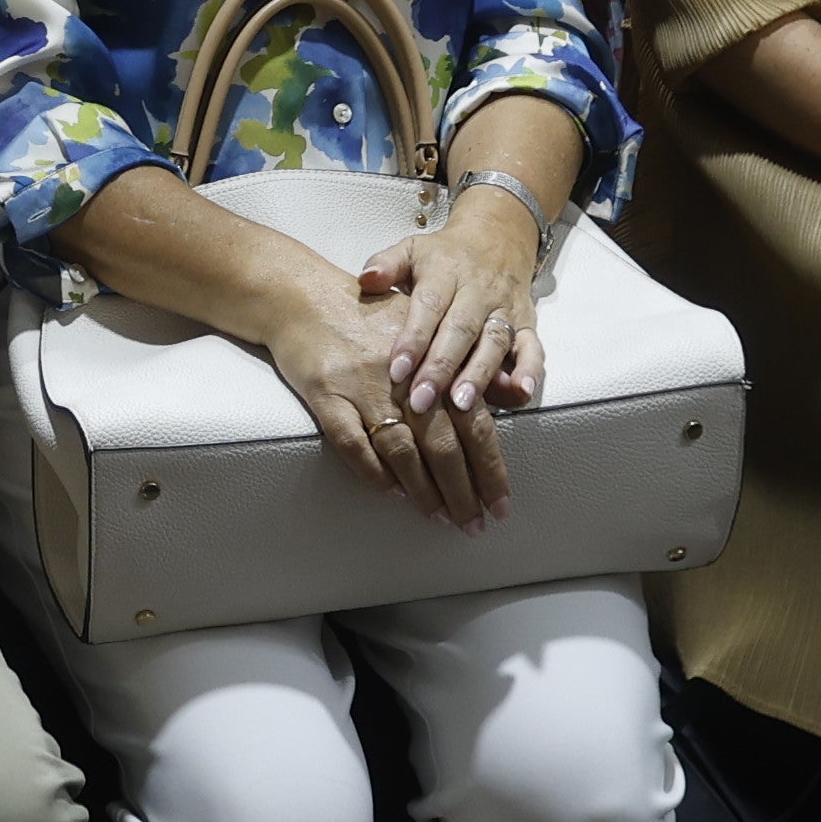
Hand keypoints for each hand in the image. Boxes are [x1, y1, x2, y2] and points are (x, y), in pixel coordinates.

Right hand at [262, 259, 505, 525]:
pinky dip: (372, 472)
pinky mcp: (326, 394)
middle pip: (443, 443)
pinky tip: (390, 494)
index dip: (490, 468)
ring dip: (424, 491)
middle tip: (475, 525)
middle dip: (463, 490)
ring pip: (401, 450)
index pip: (475, 422)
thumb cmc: (371, 318)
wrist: (305, 296)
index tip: (502, 505)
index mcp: (434, 361)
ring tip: (441, 518)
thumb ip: (468, 365)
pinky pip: (351, 442)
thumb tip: (515, 395)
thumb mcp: (426, 330)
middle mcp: (404, 376)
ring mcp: (364, 386)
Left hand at [351, 184, 550, 421]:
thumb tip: (366, 280)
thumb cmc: (443, 256)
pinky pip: (533, 347)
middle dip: (441, 368)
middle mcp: (478, 291)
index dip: (414, 339)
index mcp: (446, 272)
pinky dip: (531, 370)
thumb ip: (387, 264)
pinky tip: (521, 393)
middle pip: (461, 330)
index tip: (397, 371)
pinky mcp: (527, 323)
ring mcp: (505, 308)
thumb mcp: (411, 249)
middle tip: (421, 401)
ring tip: (461, 405)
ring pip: (495, 342)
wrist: (496, 237)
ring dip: (479, 374)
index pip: (429, 307)